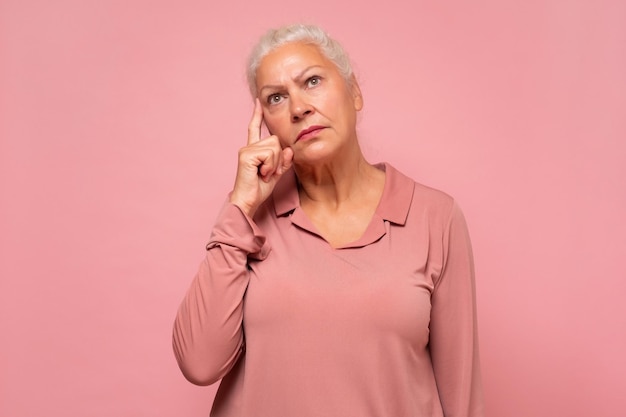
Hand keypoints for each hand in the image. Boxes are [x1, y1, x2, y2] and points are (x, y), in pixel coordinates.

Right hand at [229, 98, 293, 216]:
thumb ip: (284, 161)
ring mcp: (247, 150)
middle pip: (276, 141)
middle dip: (279, 158)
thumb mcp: (276, 173)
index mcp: (254, 149)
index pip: (255, 128)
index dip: (257, 115)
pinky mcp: (247, 155)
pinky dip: (270, 166)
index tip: (258, 101)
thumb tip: (289, 149)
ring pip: (275, 147)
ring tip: (264, 173)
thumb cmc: (259, 189)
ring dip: (274, 163)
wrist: (248, 201)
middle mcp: (249, 147)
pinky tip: (261, 174)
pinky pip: (269, 154)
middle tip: (269, 172)